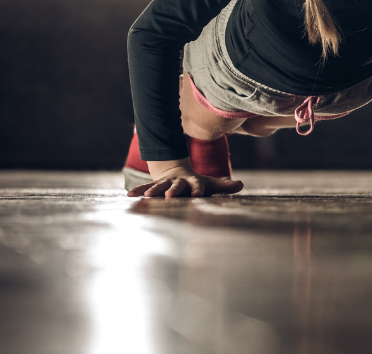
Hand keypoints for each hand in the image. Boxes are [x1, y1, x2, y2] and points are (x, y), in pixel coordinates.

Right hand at [127, 165, 243, 197]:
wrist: (176, 173)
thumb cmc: (196, 183)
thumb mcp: (211, 184)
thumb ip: (225, 186)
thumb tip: (241, 184)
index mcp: (193, 182)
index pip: (197, 185)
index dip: (198, 189)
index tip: (198, 195)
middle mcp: (178, 182)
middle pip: (177, 186)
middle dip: (174, 190)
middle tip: (171, 196)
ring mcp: (165, 184)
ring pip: (159, 187)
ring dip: (154, 191)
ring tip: (148, 197)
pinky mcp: (155, 187)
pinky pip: (145, 188)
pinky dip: (138, 191)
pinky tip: (129, 196)